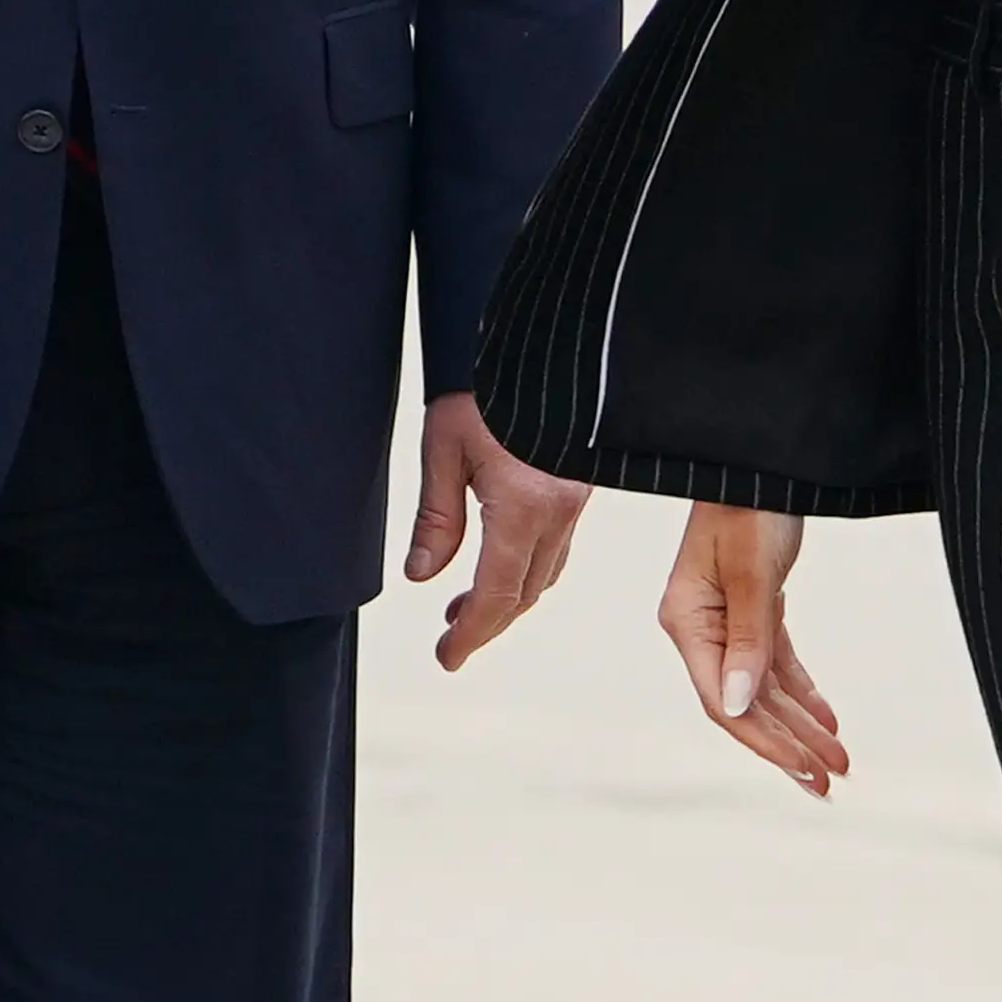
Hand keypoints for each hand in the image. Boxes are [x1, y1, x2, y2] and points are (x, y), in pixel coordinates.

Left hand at [407, 393, 587, 668]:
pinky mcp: (579, 488)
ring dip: (507, 600)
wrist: (542, 344)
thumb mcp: (444, 449)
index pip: (495, 594)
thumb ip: (436, 518)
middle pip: (523, 594)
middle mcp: (559, 513)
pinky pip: (557, 548)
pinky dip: (528, 572)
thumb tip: (422, 575)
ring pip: (544, 575)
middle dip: (486, 625)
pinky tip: (501, 567)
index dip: (470, 633)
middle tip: (451, 644)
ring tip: (465, 608)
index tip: (447, 657)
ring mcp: (575, 502)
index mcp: (525, 508)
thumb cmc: (486, 386)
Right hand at [659, 502, 846, 796]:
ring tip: (838, 761)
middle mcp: (699, 627)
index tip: (805, 769)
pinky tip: (827, 719)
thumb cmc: (749, 502)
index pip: (723, 700)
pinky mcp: (751, 605)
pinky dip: (802, 690)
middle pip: (745, 704)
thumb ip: (749, 639)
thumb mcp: (752, 570)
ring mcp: (723, 617)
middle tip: (829, 783)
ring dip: (801, 725)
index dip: (765, 741)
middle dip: (789, 746)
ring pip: (764, 688)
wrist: (760, 455)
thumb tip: (742, 707)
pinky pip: (776, 661)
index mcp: (687, 621)